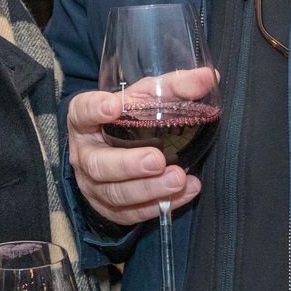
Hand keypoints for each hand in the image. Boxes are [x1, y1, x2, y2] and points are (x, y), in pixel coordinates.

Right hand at [67, 66, 215, 225]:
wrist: (117, 153)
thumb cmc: (129, 121)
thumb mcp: (145, 99)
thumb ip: (173, 87)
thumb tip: (208, 77)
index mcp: (86, 121)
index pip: (82, 112)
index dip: (95, 109)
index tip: (114, 105)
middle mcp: (85, 154)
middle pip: (99, 164)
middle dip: (128, 164)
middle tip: (157, 159)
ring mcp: (93, 185)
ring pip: (115, 193)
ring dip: (149, 189)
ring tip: (177, 179)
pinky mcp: (109, 208)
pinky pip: (131, 213)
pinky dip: (159, 205)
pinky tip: (184, 191)